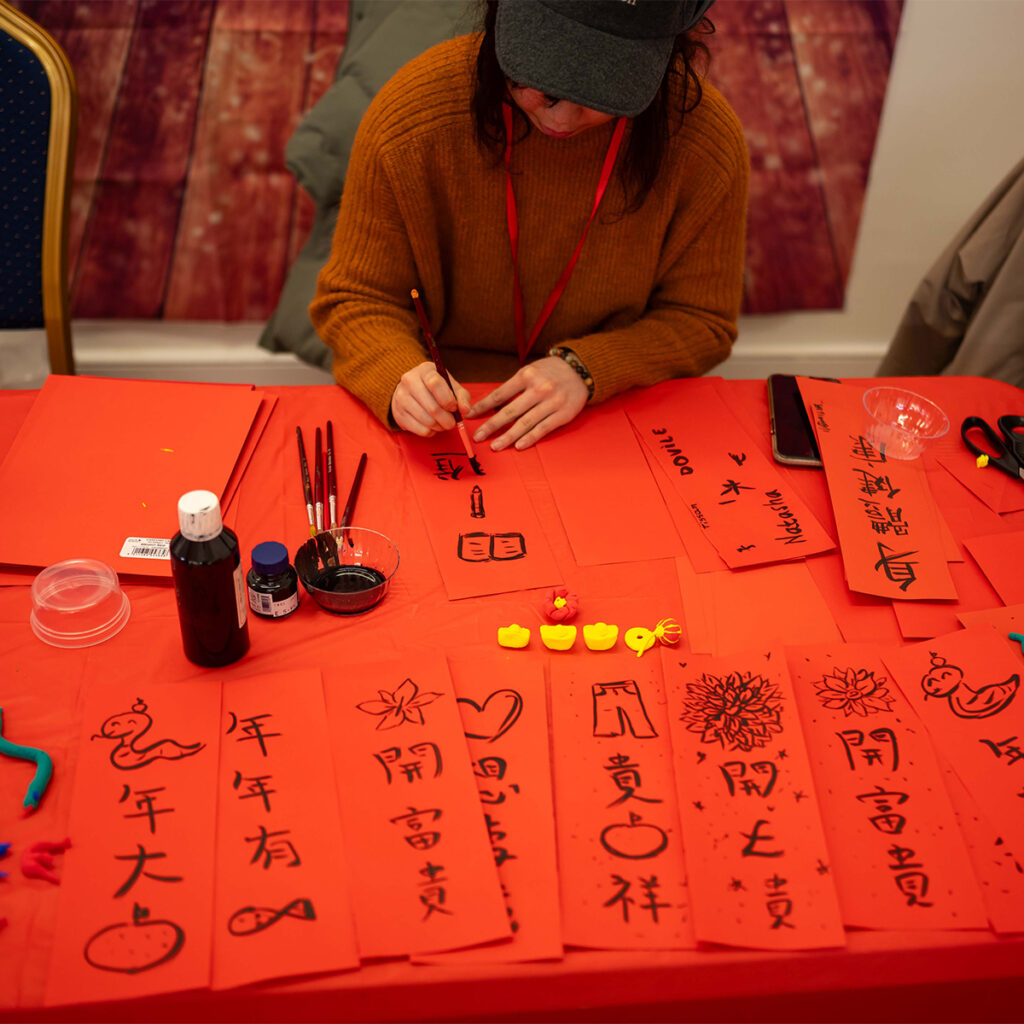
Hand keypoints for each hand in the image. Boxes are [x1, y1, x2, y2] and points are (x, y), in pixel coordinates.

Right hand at [390, 361, 471, 435]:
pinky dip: (431, 432)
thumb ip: (462, 397)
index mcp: (425, 370)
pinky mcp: (398, 413)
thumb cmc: (436, 388)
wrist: (411, 390)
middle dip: (448, 420)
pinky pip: (420, 430)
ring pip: (427, 421)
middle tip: (452, 422)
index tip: (454, 407)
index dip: (448, 400)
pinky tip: (432, 426)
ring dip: (440, 427)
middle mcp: (409, 381)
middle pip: (433, 408)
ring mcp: (401, 397)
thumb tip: (465, 410)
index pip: (435, 384)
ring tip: (443, 424)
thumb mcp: (451, 386)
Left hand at [468, 357, 587, 450]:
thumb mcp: (530, 371)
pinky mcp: (562, 414)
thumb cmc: (550, 372)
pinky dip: (530, 438)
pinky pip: (543, 429)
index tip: (471, 416)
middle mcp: (538, 389)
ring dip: (508, 436)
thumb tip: (491, 405)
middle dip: (492, 425)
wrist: (580, 370)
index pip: (500, 394)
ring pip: (525, 423)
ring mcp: (551, 403)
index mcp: (526, 376)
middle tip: (478, 436)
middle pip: (510, 411)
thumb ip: (514, 387)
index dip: (484, 406)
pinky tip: (518, 446)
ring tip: (495, 446)